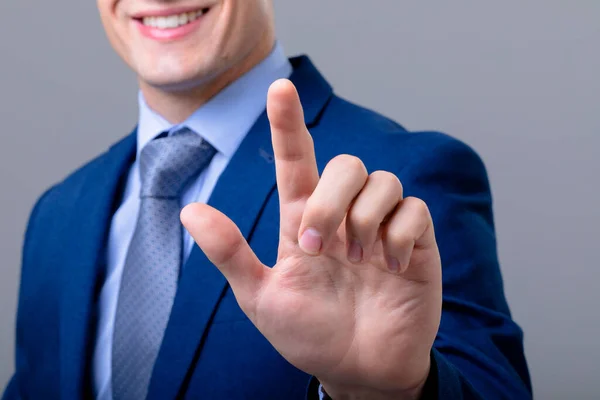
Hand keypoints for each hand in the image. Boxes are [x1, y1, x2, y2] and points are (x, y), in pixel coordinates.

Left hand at [181, 79, 441, 398]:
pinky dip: (399, 235)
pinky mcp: (416, 242)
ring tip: (360, 263)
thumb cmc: (309, 335)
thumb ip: (230, 254)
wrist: (359, 370)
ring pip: (383, 180)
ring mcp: (381, 227)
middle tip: (317, 246)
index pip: (297, 162)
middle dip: (331, 199)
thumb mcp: (261, 299)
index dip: (288, 124)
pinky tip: (389, 268)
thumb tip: (190, 210)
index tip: (279, 88)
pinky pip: (414, 210)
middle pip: (348, 164)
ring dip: (365, 220)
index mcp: (303, 221)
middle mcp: (343, 216)